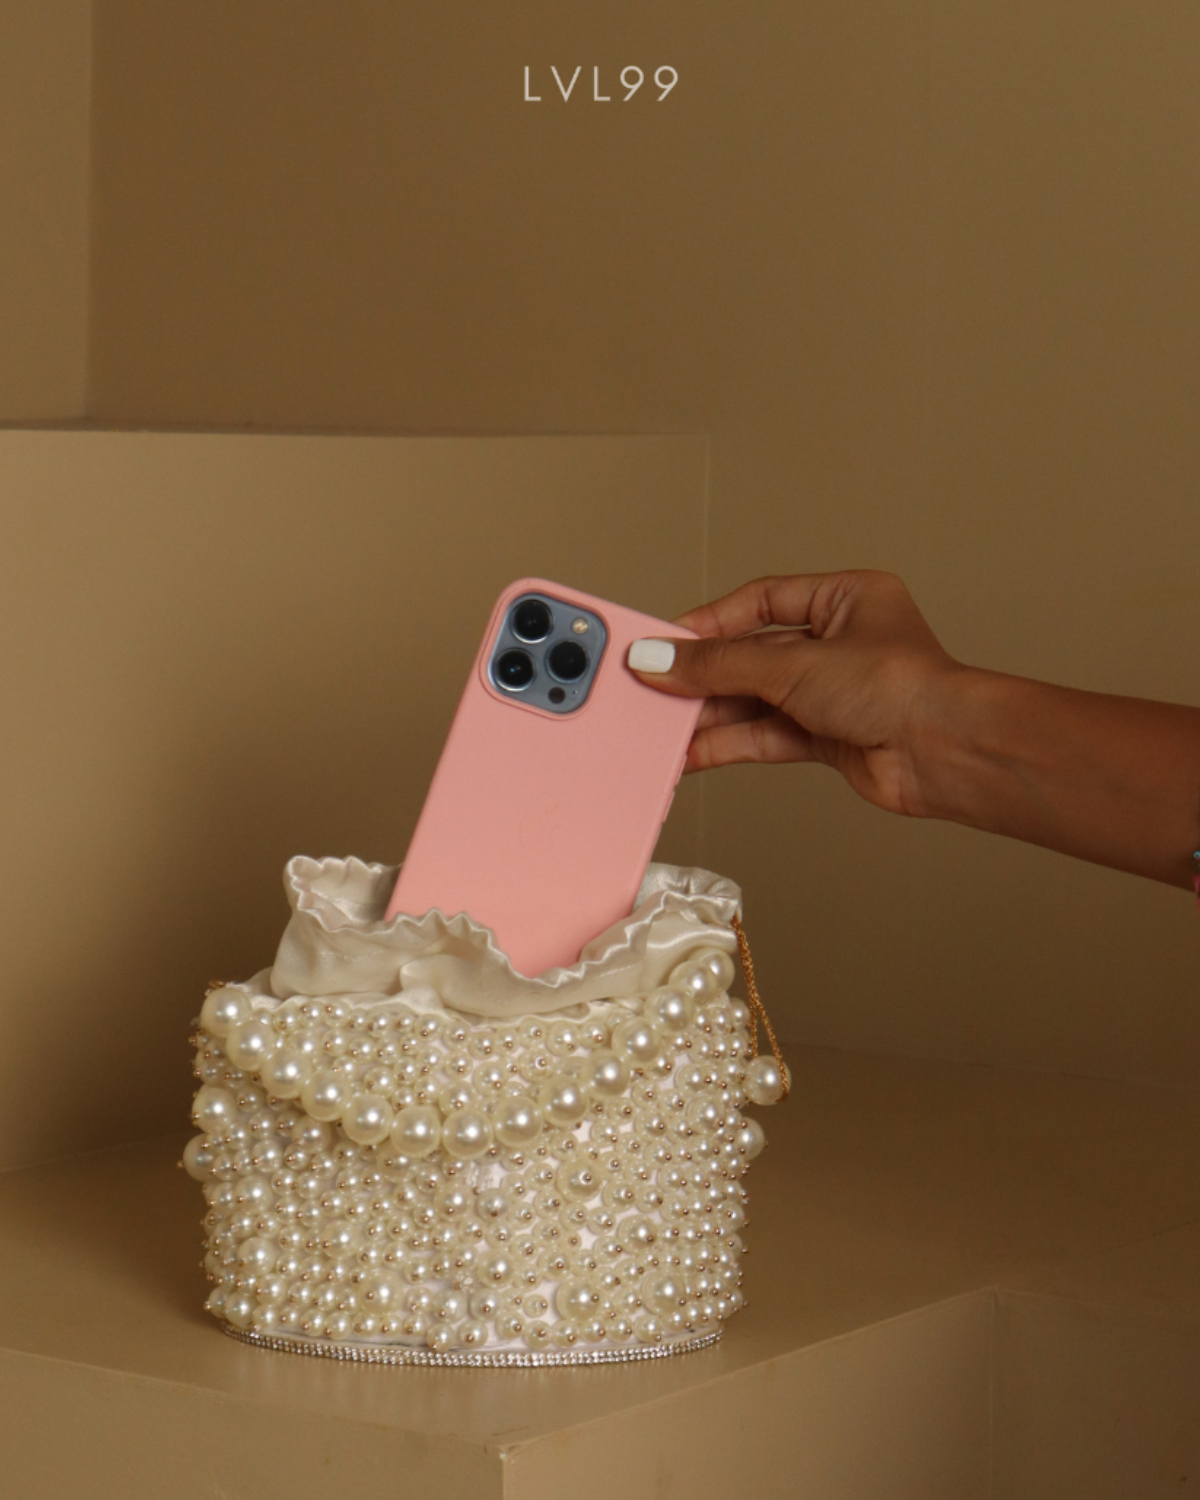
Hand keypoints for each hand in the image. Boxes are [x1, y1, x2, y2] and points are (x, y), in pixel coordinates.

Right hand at [629, 571, 961, 816]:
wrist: (945, 753)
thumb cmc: (901, 688)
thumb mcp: (794, 664)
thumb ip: (719, 664)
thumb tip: (662, 659)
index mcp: (846, 598)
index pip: (761, 600)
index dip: (710, 622)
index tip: (666, 643)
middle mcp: (840, 643)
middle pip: (752, 654)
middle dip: (704, 675)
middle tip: (655, 687)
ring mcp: (833, 693)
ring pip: (755, 699)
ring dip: (710, 715)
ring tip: (665, 727)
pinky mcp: (828, 738)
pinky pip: (765, 736)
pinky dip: (729, 744)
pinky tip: (693, 753)